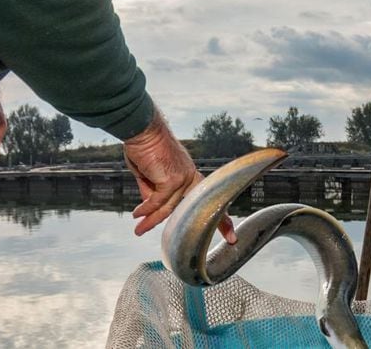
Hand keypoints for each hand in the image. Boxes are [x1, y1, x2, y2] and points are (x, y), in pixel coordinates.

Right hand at [123, 109, 236, 242]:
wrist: (142, 130)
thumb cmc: (144, 148)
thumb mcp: (149, 175)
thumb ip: (152, 192)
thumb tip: (150, 208)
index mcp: (189, 175)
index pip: (208, 197)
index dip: (221, 214)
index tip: (232, 230)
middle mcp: (190, 177)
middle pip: (203, 206)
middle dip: (221, 223)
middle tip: (234, 240)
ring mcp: (183, 178)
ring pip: (168, 208)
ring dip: (151, 219)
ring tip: (138, 229)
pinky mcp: (172, 180)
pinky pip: (157, 201)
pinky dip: (145, 209)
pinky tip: (136, 215)